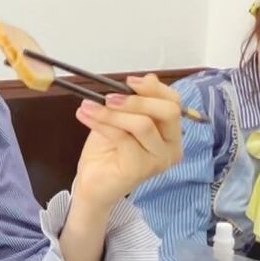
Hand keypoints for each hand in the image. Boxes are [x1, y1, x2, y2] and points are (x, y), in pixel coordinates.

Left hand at [72, 74, 183, 207]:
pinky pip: (123, 137)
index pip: (174, 103)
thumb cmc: (108, 151)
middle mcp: (171, 148)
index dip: (154, 89)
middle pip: (167, 112)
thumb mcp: (121, 118)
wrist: (92, 183)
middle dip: (137, 100)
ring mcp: (158, 160)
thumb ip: (136, 100)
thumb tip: (150, 77)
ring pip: (143, 124)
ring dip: (112, 112)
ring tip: (88, 106)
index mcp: (171, 134)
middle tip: (108, 96)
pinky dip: (102, 123)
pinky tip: (85, 116)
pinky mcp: (140, 169)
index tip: (129, 81)